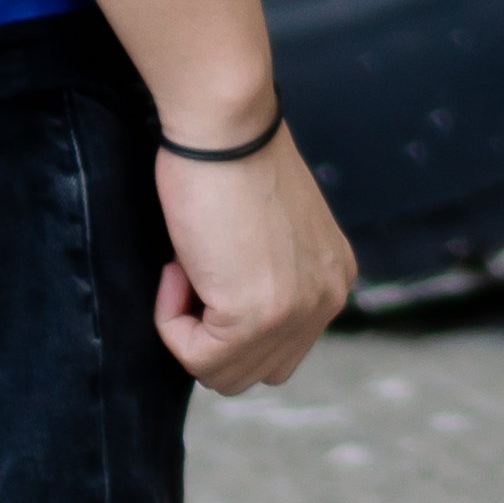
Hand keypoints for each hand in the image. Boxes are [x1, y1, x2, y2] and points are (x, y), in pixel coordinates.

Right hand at [153, 121, 359, 393]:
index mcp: (333, 280)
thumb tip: (231, 321)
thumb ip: (270, 279)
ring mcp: (295, 313)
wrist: (227, 127)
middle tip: (197, 268)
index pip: (278, 347)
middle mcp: (327, 300)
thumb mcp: (269, 235)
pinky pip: (195, 358)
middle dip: (211, 333)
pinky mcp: (255, 317)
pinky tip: (180, 266)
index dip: (227, 315)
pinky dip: (170, 321)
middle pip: (255, 370)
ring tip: (190, 266)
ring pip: (225, 375)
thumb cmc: (231, 162)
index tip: (212, 261)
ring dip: (190, 330)